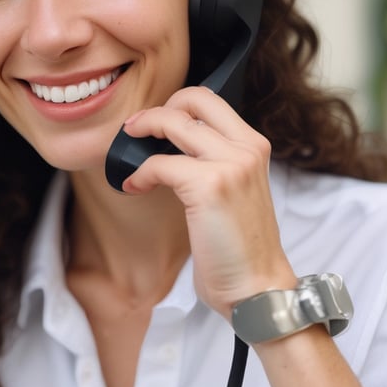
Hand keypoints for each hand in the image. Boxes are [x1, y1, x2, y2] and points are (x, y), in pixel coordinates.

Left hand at [120, 86, 296, 319]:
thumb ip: (216, 161)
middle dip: (157, 109)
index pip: (211, 100)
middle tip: (136, 128)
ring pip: (173, 122)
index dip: (177, 103)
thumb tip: (171, 143)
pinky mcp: (209, 185)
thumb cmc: (240, 247)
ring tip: (128, 150)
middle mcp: (246, 148)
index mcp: (254, 146)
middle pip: (193, 99)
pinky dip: (139, 174)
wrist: (257, 287)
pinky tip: (134, 186)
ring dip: (142, 131)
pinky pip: (158, 164)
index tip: (156, 121)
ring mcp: (230, 163)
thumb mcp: (237, 189)